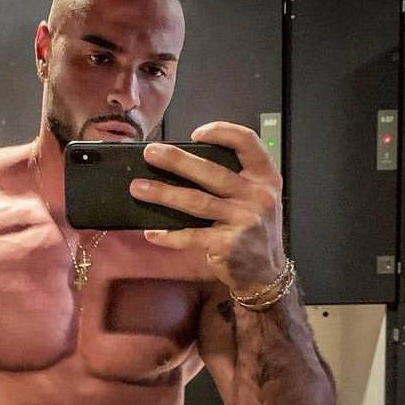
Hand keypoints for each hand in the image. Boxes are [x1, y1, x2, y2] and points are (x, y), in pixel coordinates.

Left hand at [130, 122, 286, 291]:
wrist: (266, 273)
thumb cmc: (254, 229)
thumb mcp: (258, 198)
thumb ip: (235, 179)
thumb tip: (183, 163)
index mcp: (265, 177)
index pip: (247, 142)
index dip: (221, 132)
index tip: (195, 134)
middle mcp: (257, 196)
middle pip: (212, 171)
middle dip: (176, 160)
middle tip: (150, 153)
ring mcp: (243, 220)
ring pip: (196, 201)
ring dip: (163, 193)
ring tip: (138, 188)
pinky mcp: (227, 244)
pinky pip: (190, 236)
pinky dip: (169, 235)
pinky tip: (151, 232)